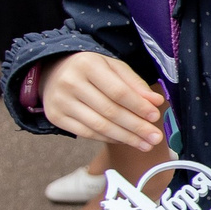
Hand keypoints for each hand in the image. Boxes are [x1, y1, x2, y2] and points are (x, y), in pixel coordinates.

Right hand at [44, 51, 167, 149]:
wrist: (54, 72)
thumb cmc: (91, 69)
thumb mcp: (113, 67)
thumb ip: (135, 84)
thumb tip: (156, 101)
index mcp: (87, 65)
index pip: (118, 91)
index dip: (138, 106)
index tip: (155, 117)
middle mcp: (70, 83)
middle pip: (110, 111)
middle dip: (136, 127)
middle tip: (155, 137)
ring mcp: (60, 101)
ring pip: (99, 126)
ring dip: (126, 138)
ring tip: (145, 144)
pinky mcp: (56, 117)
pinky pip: (87, 133)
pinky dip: (109, 138)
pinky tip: (125, 140)